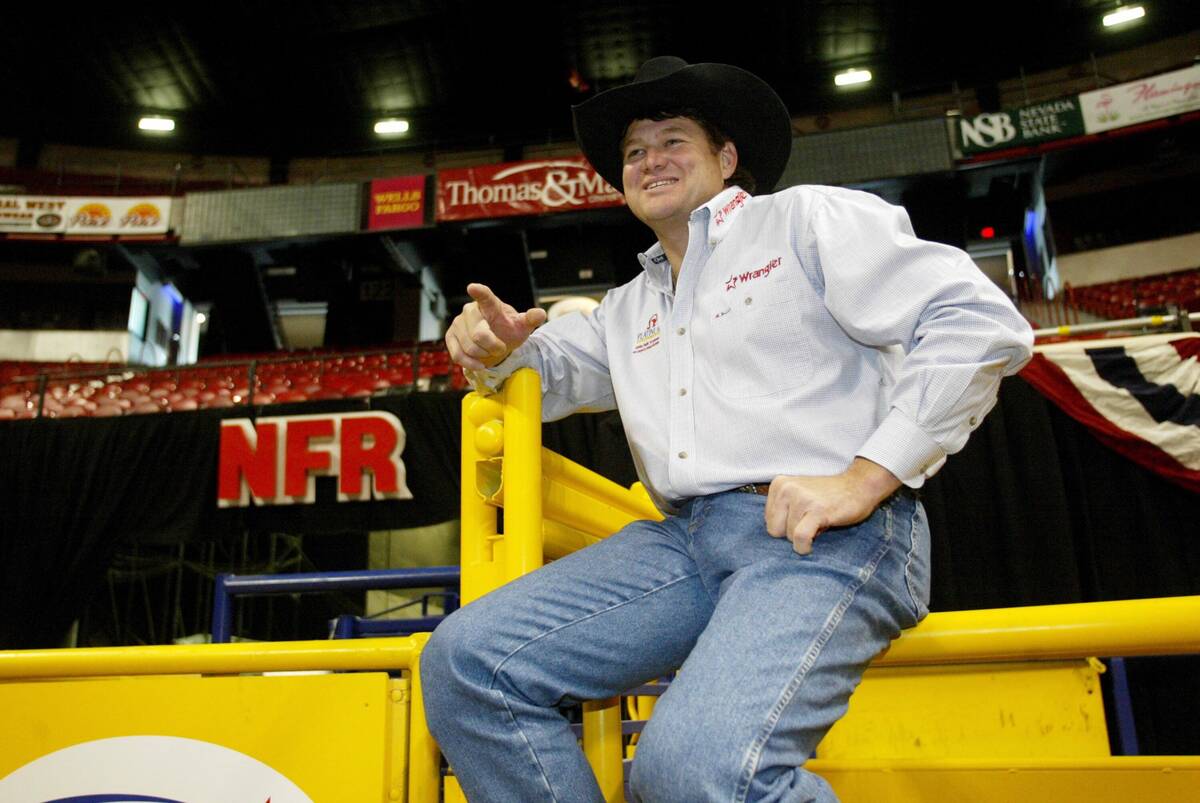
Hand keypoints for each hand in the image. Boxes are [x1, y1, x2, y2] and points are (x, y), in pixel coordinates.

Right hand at [445, 283, 547, 369]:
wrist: (496, 343)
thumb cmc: (508, 331)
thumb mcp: (522, 326)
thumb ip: (530, 319)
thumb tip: (541, 314)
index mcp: (490, 305)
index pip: (485, 297)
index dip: (479, 293)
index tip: (473, 288)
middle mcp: (471, 310)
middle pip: (478, 334)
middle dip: (492, 347)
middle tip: (500, 348)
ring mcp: (458, 323)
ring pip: (469, 347)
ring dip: (483, 355)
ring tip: (489, 352)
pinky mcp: (450, 336)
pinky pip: (457, 354)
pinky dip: (470, 363)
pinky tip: (479, 364)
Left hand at [764, 458, 901, 554]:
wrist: (858, 486)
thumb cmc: (828, 496)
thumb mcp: (798, 496)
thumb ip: (782, 512)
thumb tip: (770, 542)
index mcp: (779, 485)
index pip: (769, 521)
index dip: (786, 527)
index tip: (802, 520)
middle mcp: (786, 488)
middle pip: (774, 530)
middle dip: (791, 534)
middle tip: (809, 524)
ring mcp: (801, 498)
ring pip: (789, 536)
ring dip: (805, 537)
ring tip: (819, 523)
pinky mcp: (816, 510)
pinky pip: (800, 537)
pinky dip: (804, 547)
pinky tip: (811, 545)